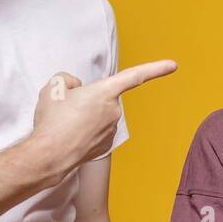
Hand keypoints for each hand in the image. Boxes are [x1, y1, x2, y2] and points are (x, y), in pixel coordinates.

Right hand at [30, 60, 176, 171]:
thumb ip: (68, 79)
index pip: (134, 76)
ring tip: (65, 123)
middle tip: (66, 108)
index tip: (173, 65)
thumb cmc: (52, 121)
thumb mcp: (53, 87)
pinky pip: (96, 129)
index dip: (155, 69)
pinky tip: (71, 134)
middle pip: (102, 96)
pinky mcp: (106, 143)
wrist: (49, 156)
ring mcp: (111, 129)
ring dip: (85, 114)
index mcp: (104, 92)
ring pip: (98, 113)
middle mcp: (114, 110)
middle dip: (87, 98)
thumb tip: (77, 87)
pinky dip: (85, 129)